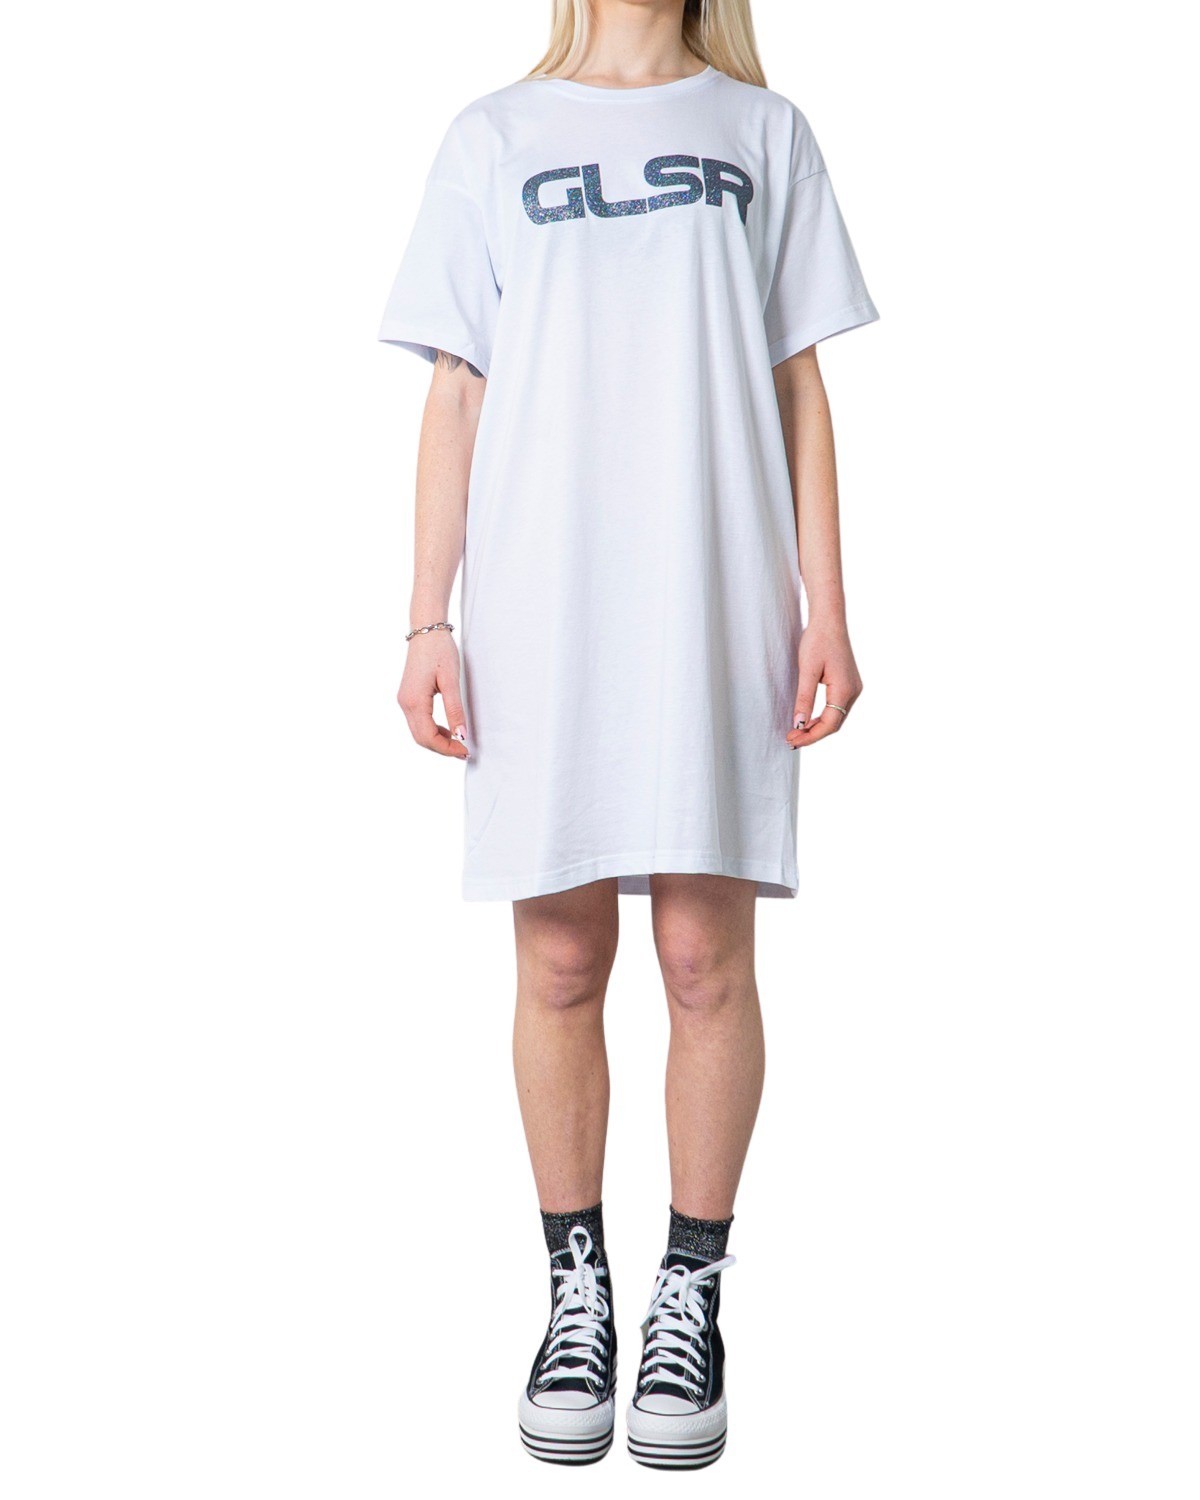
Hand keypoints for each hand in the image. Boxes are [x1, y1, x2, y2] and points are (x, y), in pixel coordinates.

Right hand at [397, 632, 467, 758]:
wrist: (426, 631)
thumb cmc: (439, 651)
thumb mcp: (451, 681)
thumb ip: (455, 710)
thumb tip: (461, 735)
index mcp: (414, 701)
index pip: (428, 736)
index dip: (447, 748)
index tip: (465, 751)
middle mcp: (405, 703)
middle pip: (421, 738)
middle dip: (442, 748)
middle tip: (463, 751)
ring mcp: (404, 700)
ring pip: (418, 732)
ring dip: (437, 741)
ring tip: (458, 742)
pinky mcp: (408, 697)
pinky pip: (418, 722)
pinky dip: (432, 730)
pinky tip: (448, 730)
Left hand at [786, 619, 861, 747]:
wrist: (829, 619)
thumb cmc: (817, 640)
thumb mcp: (807, 670)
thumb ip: (804, 698)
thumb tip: (799, 724)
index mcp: (845, 689)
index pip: (830, 724)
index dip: (811, 736)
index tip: (792, 741)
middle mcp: (853, 691)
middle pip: (834, 723)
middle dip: (813, 734)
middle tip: (790, 740)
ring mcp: (853, 688)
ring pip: (836, 717)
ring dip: (817, 727)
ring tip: (796, 733)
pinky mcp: (848, 684)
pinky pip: (836, 708)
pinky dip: (822, 717)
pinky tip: (808, 720)